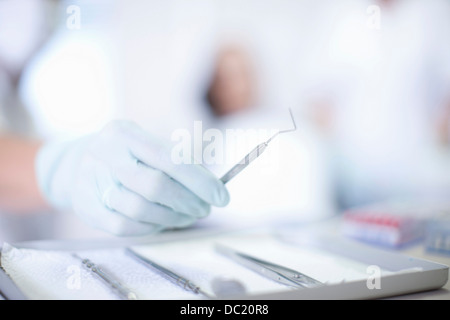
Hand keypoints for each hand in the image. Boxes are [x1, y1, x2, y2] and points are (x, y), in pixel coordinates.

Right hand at [36, 120, 228, 235]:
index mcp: (125, 133)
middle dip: (187, 201)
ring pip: (140, 209)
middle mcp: (105, 153)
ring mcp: (91, 180)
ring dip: (172, 217)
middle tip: (205, 209)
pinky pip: (124, 226)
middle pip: (154, 185)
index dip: (199, 180)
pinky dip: (150, 227)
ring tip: (188, 216)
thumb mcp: (146, 145)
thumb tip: (212, 186)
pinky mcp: (86, 207)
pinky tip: (163, 222)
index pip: (168, 157)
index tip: (221, 196)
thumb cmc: (126, 156)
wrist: (75, 164)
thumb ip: (176, 162)